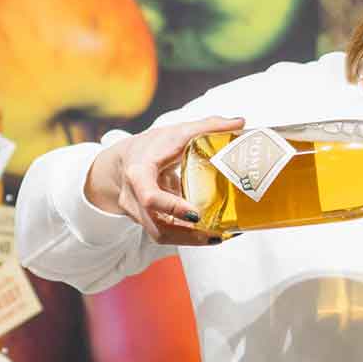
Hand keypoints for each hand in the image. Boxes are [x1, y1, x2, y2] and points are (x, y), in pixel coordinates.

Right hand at [84, 116, 242, 244]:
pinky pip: (166, 233)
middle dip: (188, 234)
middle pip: (158, 226)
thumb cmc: (150, 146)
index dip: (171, 207)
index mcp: (138, 173)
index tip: (196, 214)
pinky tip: (211, 233)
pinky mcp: (148, 221)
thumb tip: (239, 122)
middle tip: (218, 233)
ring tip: (220, 235)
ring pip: (161, 235)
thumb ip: (207, 127)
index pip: (149, 196)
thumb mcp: (175, 132)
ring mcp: (138, 214)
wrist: (123, 163)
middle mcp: (134, 199)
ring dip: (191, 239)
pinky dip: (188, 236)